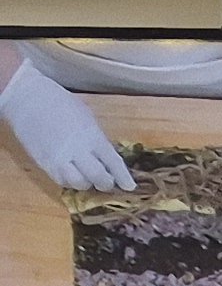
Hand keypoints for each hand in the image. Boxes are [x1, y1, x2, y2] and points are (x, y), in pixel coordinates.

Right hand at [1, 57, 125, 188]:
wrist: (28, 98)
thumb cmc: (60, 103)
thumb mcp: (87, 118)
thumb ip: (97, 138)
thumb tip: (105, 154)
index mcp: (92, 137)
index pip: (113, 163)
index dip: (123, 177)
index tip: (129, 187)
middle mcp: (78, 151)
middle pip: (99, 177)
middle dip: (106, 183)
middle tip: (108, 182)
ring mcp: (60, 159)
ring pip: (80, 183)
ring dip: (87, 184)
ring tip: (89, 178)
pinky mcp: (44, 163)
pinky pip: (61, 181)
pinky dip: (70, 182)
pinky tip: (72, 176)